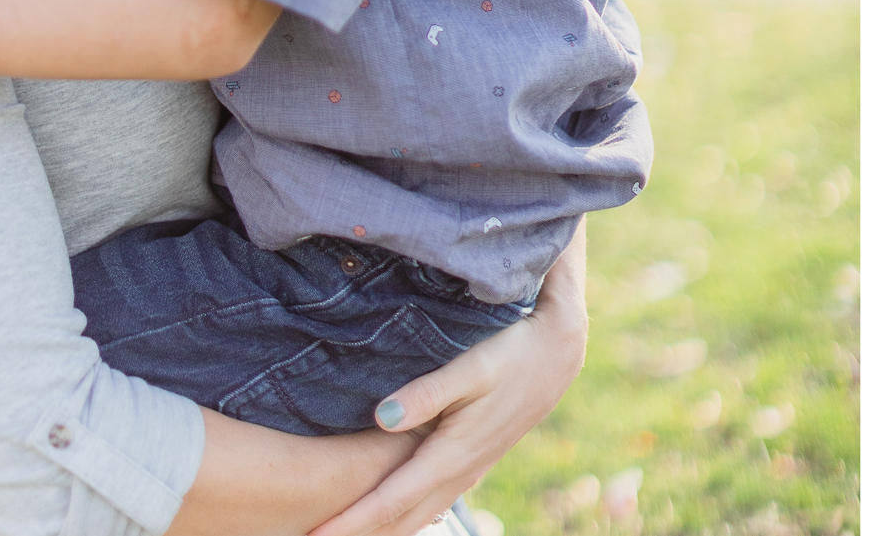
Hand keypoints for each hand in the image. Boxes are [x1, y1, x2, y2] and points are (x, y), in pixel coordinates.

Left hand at [308, 281, 588, 535]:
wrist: (557, 354)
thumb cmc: (511, 355)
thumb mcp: (470, 368)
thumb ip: (426, 394)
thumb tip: (380, 418)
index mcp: (450, 455)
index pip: (389, 501)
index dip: (351, 522)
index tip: (315, 533)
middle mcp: (457, 473)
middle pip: (400, 521)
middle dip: (360, 535)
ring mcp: (468, 471)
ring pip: (418, 517)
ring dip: (383, 532)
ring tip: (346, 535)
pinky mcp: (473, 462)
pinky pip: (432, 505)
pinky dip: (405, 519)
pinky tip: (394, 520)